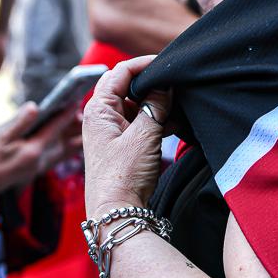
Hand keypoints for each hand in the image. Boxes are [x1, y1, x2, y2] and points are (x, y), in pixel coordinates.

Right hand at [0, 102, 78, 200]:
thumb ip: (19, 121)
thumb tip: (36, 106)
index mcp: (33, 150)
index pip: (55, 128)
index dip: (67, 113)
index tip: (77, 100)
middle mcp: (40, 161)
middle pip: (65, 141)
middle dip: (75, 127)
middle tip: (82, 112)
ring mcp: (39, 168)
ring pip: (63, 151)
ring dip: (73, 138)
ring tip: (80, 125)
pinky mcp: (34, 172)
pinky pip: (57, 158)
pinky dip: (65, 149)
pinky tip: (67, 143)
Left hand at [82, 55, 170, 221]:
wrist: (116, 214)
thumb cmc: (123, 176)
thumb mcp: (144, 135)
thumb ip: (155, 105)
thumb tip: (165, 84)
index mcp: (98, 108)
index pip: (120, 72)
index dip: (144, 64)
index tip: (168, 63)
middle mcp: (101, 116)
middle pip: (126, 86)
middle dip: (151, 83)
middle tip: (175, 83)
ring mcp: (110, 130)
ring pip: (135, 104)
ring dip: (156, 104)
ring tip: (179, 107)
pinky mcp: (121, 144)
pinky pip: (139, 122)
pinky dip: (156, 119)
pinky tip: (174, 123)